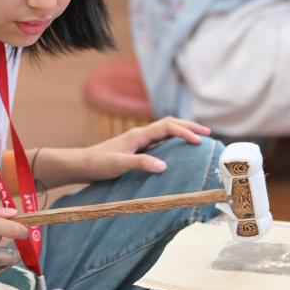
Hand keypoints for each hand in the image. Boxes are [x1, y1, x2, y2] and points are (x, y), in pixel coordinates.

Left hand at [60, 118, 210, 181]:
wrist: (81, 165)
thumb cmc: (98, 164)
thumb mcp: (119, 165)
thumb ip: (140, 163)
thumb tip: (164, 165)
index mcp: (138, 135)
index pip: (167, 127)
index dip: (185, 132)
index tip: (199, 142)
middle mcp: (139, 134)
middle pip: (169, 124)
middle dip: (188, 127)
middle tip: (207, 134)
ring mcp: (137, 140)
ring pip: (165, 130)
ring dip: (181, 132)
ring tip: (198, 139)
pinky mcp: (135, 148)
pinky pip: (159, 140)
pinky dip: (172, 141)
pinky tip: (177, 150)